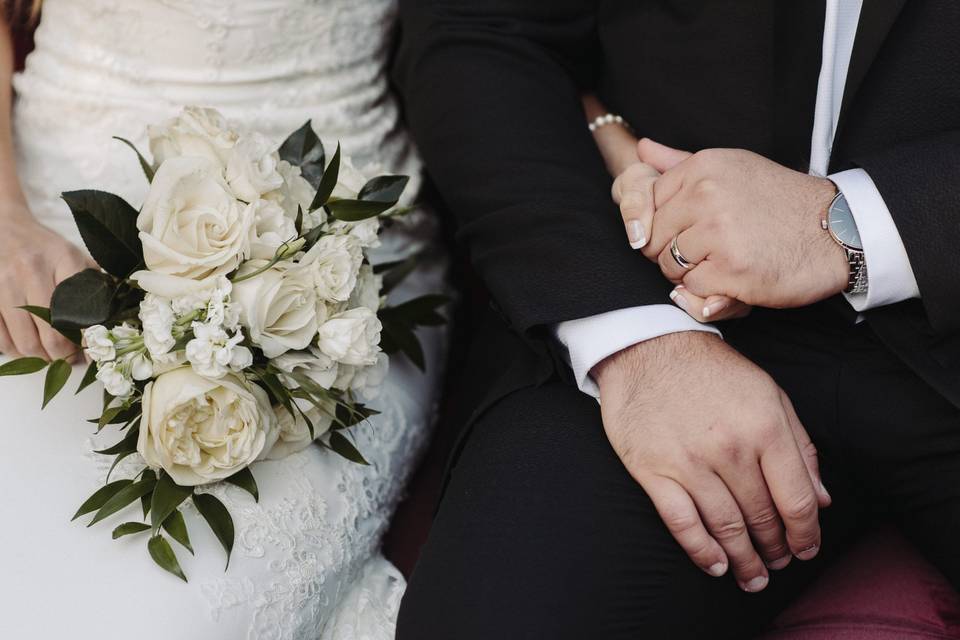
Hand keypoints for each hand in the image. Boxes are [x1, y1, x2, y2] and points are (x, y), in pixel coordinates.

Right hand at [0, 200, 93, 359]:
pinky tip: (24, 346)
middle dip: (63, 355)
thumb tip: (109, 329)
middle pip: (52, 334)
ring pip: (25, 342)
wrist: (3, 227)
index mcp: (64, 260)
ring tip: (49, 355)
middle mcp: (31, 271)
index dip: (86, 341)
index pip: (80, 312)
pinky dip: (14, 350)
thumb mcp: (76, 258)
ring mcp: (3, 283)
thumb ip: (96, 288)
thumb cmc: (46, 249)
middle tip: (69, 358)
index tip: (89, 352)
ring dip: (39, 357)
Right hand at [594, 332, 830, 591]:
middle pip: (763, 518)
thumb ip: (800, 446)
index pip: (797, 500)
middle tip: (778, 562)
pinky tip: (715, 565)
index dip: (807, 534)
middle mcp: (730, 449)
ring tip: (753, 576)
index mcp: (765, 428)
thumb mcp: (769, 394)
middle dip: (776, 549)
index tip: (807, 548)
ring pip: (725, 527)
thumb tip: (821, 499)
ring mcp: (689, 462)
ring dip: (744, 560)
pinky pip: (681, 522)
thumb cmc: (712, 371)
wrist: (649, 349)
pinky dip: (701, 551)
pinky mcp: (653, 470)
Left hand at [638, 140, 848, 308]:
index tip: (687, 230)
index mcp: (704, 167)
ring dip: (690, 273)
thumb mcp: (733, 168)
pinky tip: (735, 277)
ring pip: (669, 266)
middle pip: (653, 238)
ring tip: (723, 262)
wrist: (838, 231)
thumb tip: (642, 149)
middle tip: (706, 251)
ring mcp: (720, 233)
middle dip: (671, 252)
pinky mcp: (732, 269)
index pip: (648, 204)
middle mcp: (707, 195)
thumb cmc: (780, 203)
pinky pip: (692, 288)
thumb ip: (681, 162)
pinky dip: (709, 291)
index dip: (661, 225)